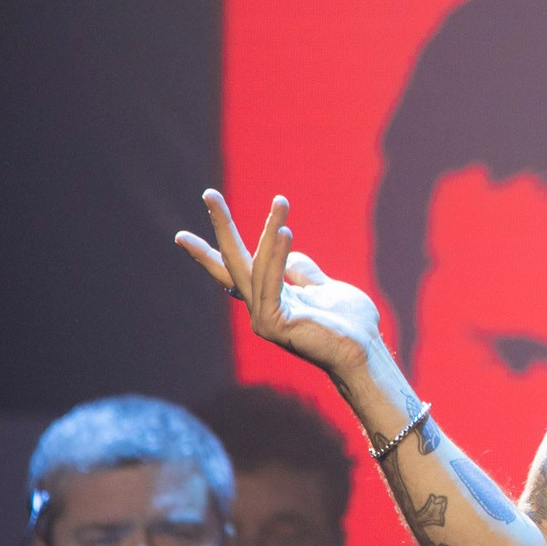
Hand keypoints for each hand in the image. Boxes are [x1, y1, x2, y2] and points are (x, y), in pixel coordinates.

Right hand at [175, 191, 382, 376]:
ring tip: (281, 201)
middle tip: (208, 193)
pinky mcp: (274, 323)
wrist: (364, 353)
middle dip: (221, 226)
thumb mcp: (325, 288)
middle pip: (232, 262)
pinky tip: (284, 231)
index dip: (211, 252)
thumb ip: (303, 270)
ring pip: (256, 266)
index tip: (181, 236)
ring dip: (270, 230)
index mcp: (270, 300)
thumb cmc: (350, 324)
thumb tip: (285, 246)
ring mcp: (263, 318)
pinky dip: (277, 256)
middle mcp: (260, 308)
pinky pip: (272, 281)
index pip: (236, 270)